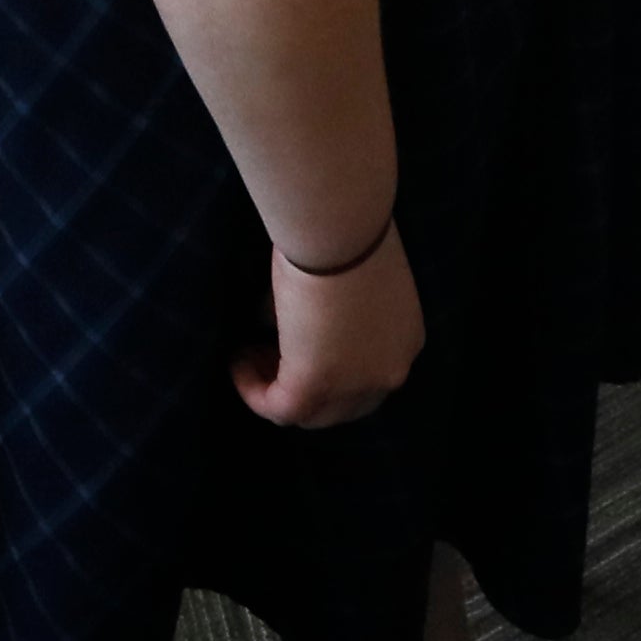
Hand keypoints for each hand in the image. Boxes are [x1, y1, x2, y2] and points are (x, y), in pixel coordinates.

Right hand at [230, 219, 418, 429]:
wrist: (339, 227)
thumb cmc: (346, 232)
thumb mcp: (347, 278)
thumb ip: (328, 310)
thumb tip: (284, 318)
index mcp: (404, 342)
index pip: (366, 376)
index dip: (327, 367)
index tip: (292, 342)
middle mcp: (388, 372)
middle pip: (342, 406)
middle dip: (302, 386)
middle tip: (266, 352)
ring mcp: (355, 384)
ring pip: (312, 414)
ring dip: (275, 389)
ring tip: (248, 356)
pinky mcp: (316, 384)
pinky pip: (279, 407)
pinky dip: (253, 390)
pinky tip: (237, 362)